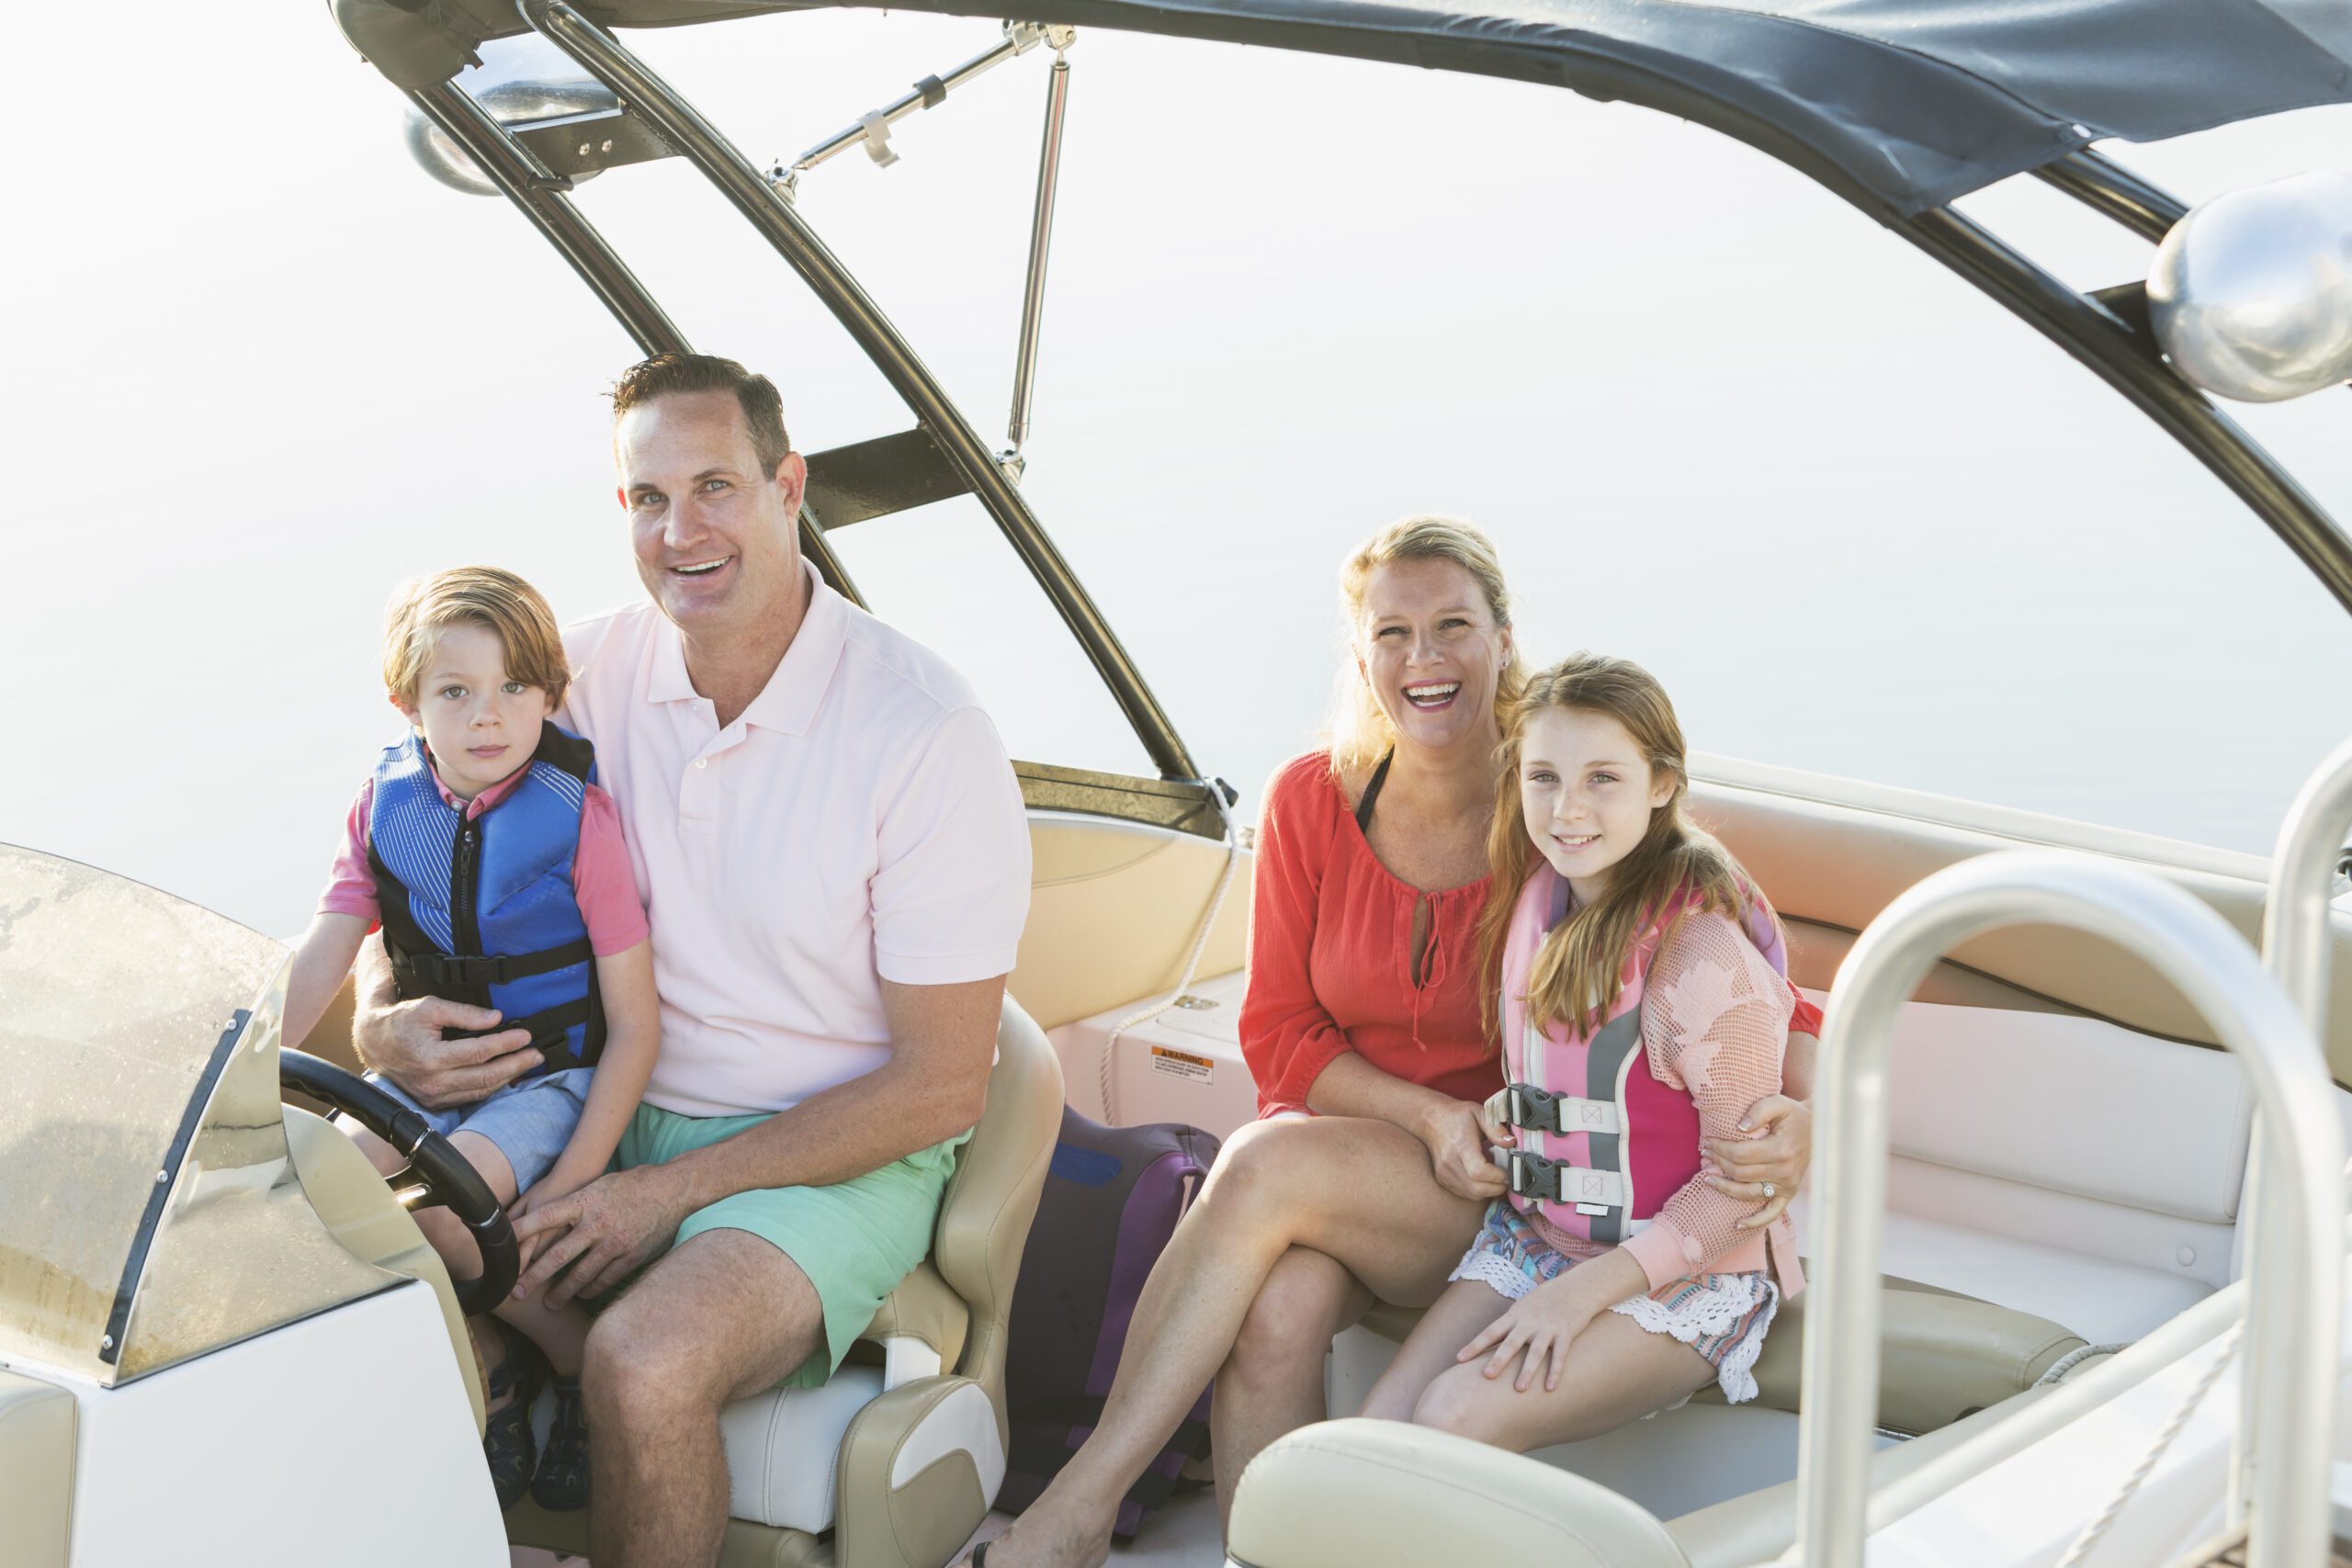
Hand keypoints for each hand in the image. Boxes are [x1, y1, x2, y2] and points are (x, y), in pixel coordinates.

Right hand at [355, 991, 538, 1110]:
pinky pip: (470, 1097)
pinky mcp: (435, 1103)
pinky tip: (508, 1076)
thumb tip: (496, 1018)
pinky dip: (491, 1087)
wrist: (374, 1043)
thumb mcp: (429, 1007)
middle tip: (537, 1054)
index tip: (526, 1035)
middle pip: (484, 1077)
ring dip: (508, 1078)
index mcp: (430, 1058)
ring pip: (480, 1090)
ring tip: (528, 1063)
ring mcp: (433, 1096)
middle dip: (516, 1065)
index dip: (506, 1044)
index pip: (478, 1053)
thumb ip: (463, 1013)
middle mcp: (432, 1082)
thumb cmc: (401, 1021)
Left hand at [509, 1163, 693, 1309]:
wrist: (673, 1188)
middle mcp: (598, 1222)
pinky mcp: (633, 1255)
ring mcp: (616, 1241)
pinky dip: (591, 1289)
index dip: (519, 1234)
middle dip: (534, 1277)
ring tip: (549, 1304)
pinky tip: (582, 1294)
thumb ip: (575, 1204)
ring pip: (581, 1275)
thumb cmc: (631, 1184)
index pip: (544, 1217)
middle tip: (516, 1293)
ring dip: (562, 1292)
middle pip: (557, 1255)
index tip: (499, 1249)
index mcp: (585, 1201)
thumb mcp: (599, 1185)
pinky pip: (605, 1279)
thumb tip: (544, 1220)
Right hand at [1415, 1098, 1507, 1202]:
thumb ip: (1496, 1128)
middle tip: (1506, 1178)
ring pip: (1472, 1194)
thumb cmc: (1456, 1116)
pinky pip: (1464, 1193)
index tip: (1507, 1171)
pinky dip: (1478, 1190)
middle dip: (1497, 1188)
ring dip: (1489, 1191)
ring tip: (1496, 1177)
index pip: (1479, 1171)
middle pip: (1476, 1189)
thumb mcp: (1479, 1113)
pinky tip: (1483, 1179)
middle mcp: (1449, 1161)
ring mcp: (1443, 1173)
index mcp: (1460, 1144)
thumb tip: (1511, 1143)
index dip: (1497, 1176)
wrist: (1430, 1119)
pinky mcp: (1442, 1179)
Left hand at [1457, 1275, 1603, 1391]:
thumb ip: (1508, 1326)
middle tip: (1486, 1376)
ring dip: (1527, 1370)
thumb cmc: (1544, 1300)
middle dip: (1499, 1359)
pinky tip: (1550, 1387)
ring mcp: (1548, 1327)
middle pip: (1511, 1342)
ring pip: (1536, 1351)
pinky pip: (1560, 1355)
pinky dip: (1555, 1371)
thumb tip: (1490, 1345)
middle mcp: (1529, 1321)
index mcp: (1514, 1315)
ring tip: (1519, 1389)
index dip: (1474, 1345)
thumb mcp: (1522, 1308)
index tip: (1459, 1359)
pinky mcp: (1566, 1333)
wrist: (1576, 1287)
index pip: (1490, 1331)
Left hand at [1706, 1094, 1810, 1228]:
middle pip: (1740, 1172)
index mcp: (1781, 1150)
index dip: (1720, 1148)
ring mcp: (1787, 1185)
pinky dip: (1755, 1221)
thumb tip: (1738, 1127)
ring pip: (1748, 1193)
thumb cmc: (1793, 1115)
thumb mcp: (1778, 1103)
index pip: (1740, 1154)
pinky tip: (1737, 1224)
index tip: (1707, 1141)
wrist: (1817, 1129)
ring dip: (1725, 1187)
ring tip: (1707, 1178)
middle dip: (1718, 1162)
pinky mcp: (1788, 1193)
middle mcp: (1785, 1171)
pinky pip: (1771, 1213)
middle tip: (1704, 1152)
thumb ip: (1758, 1111)